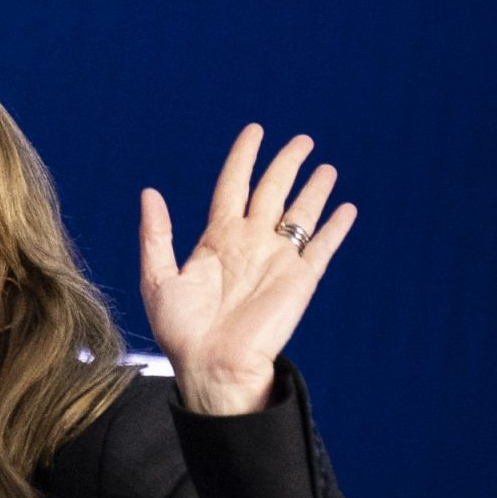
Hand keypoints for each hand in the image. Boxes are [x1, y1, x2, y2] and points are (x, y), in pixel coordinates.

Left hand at [138, 124, 355, 414]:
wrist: (212, 366)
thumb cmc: (182, 331)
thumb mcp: (159, 278)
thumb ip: (156, 234)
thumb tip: (150, 193)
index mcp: (217, 240)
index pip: (233, 186)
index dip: (244, 157)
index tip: (255, 131)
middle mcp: (250, 244)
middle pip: (272, 191)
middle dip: (286, 163)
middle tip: (302, 140)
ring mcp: (277, 260)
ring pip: (300, 213)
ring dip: (314, 189)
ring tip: (325, 166)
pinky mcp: (300, 280)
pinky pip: (322, 247)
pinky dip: (335, 227)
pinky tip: (346, 208)